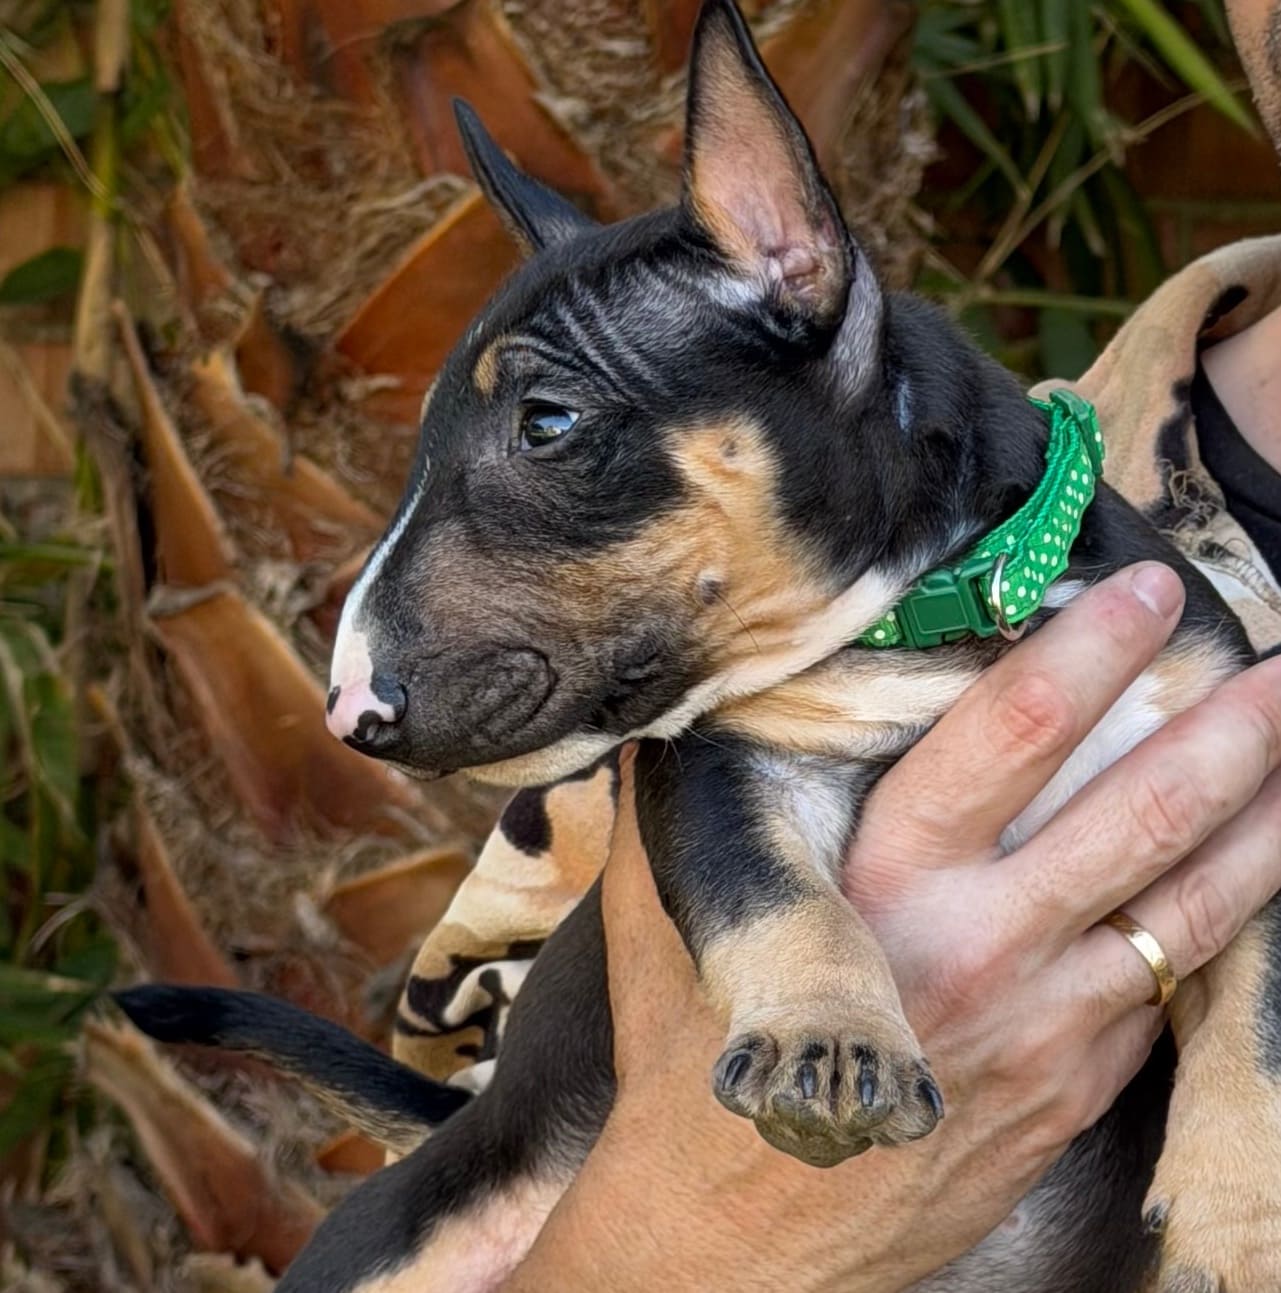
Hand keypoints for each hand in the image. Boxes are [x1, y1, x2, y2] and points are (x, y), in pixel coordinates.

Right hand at [506, 563, 1280, 1291]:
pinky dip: (1212, 921)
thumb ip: (684, 809)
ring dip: (1262, 823)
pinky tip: (1244, 876)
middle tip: (1275, 660)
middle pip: (1135, 816)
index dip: (1085, 652)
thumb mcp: (673, 925)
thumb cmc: (698, 1073)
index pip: (1011, 738)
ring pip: (1188, 909)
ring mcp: (1048, 1030)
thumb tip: (679, 708)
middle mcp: (985, 949)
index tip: (1140, 596)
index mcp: (887, 889)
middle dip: (1222, 729)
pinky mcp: (1076, 1091)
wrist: (741, 1245)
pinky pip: (1161, 991)